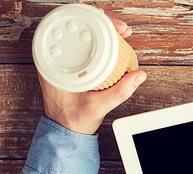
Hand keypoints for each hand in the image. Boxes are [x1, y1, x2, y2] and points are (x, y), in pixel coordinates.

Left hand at [38, 11, 146, 134]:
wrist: (65, 133)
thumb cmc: (74, 120)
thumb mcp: (98, 106)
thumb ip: (120, 92)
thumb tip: (138, 76)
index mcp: (54, 66)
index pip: (73, 32)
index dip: (94, 22)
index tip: (112, 25)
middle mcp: (54, 61)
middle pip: (77, 30)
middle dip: (102, 24)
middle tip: (121, 29)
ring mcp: (60, 63)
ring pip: (80, 37)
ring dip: (100, 32)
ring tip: (118, 33)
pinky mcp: (68, 67)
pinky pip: (81, 47)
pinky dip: (96, 42)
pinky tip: (108, 43)